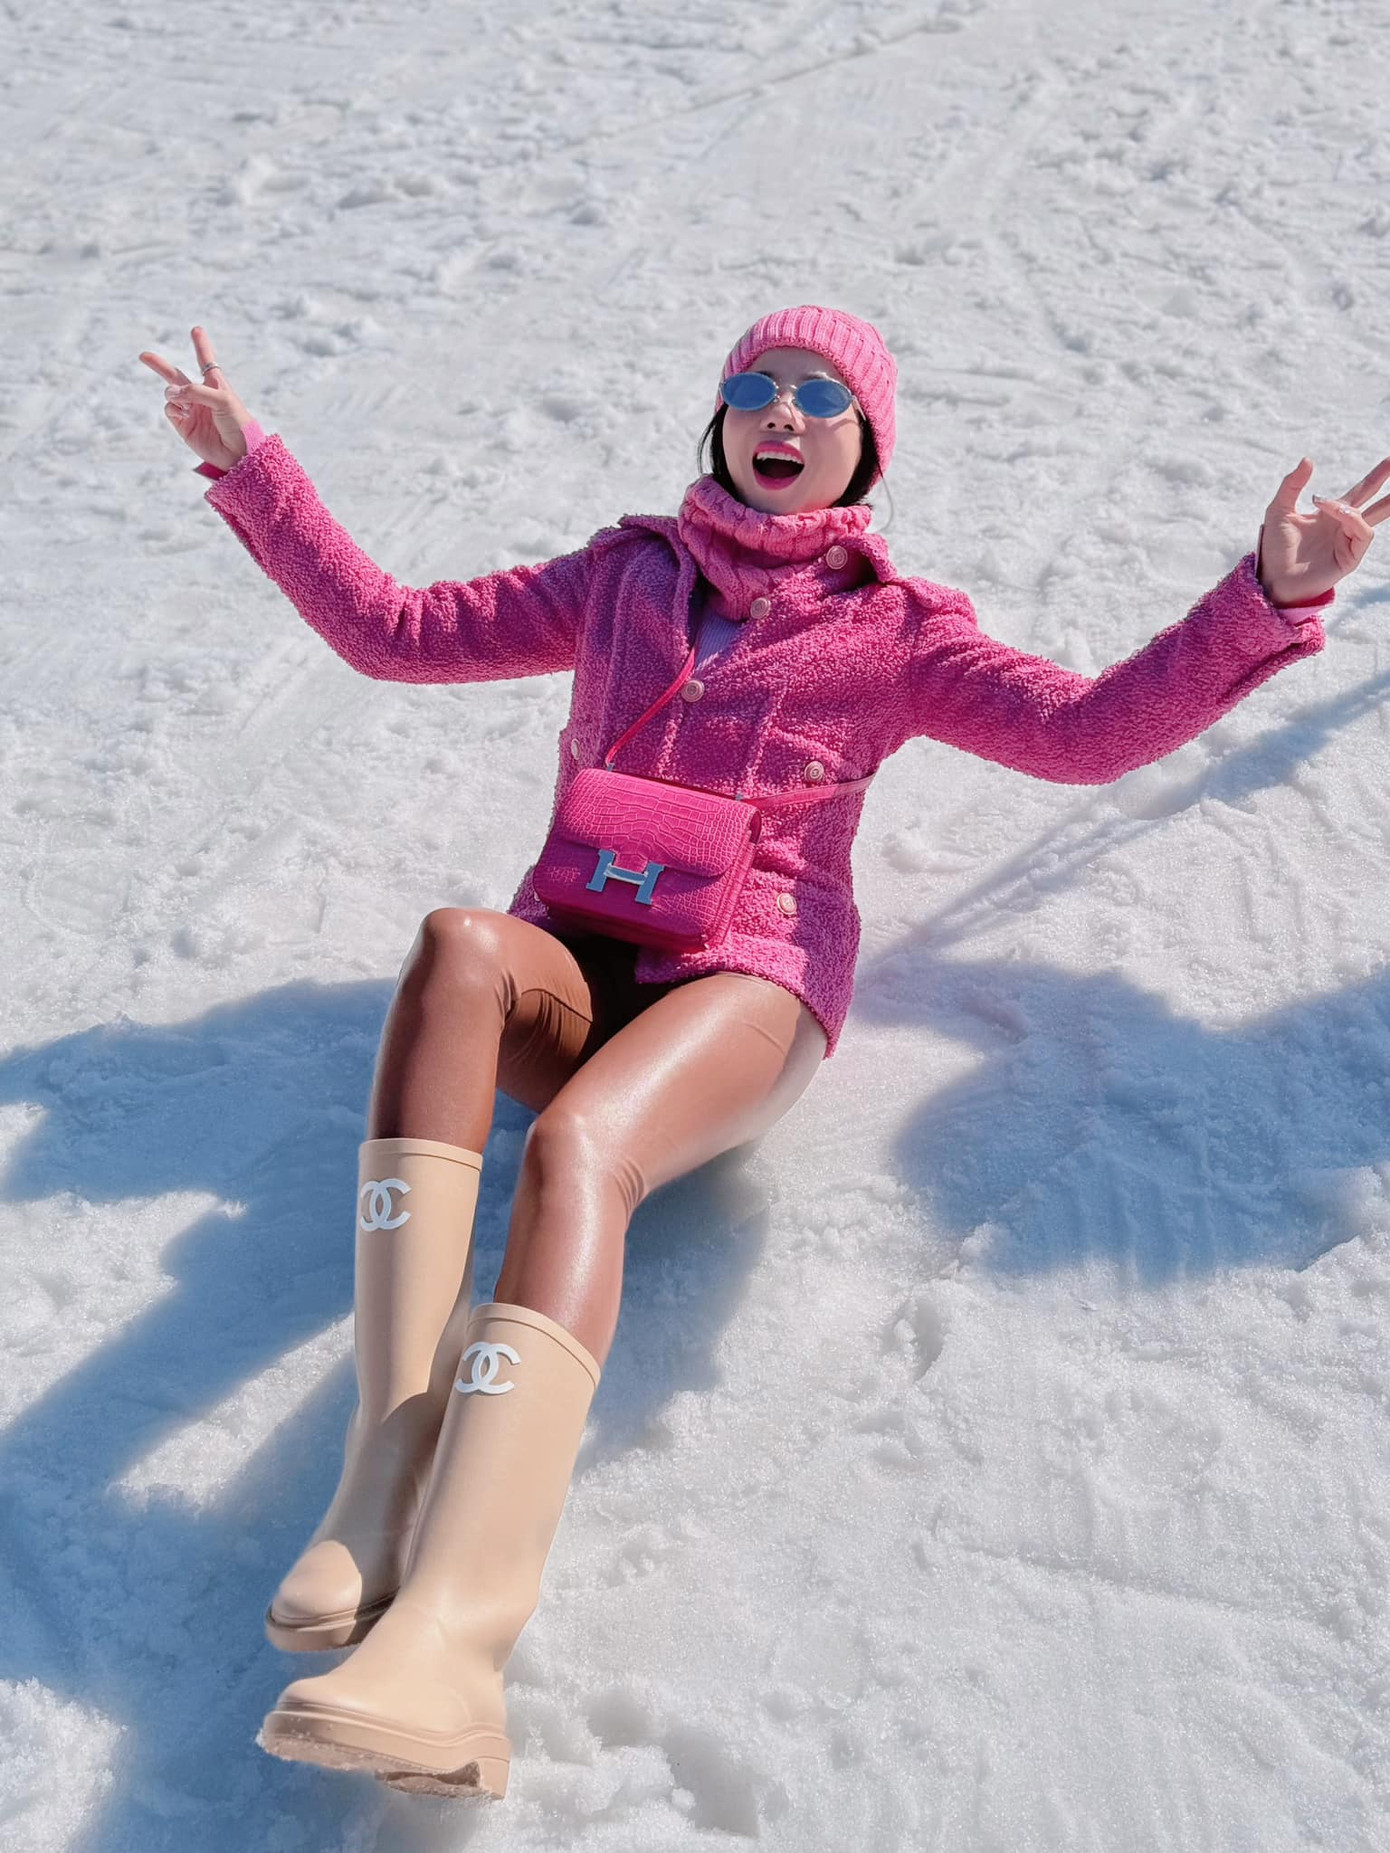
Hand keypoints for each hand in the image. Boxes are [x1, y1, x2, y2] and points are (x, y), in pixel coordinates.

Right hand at [137, 325, 255, 470]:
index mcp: (215, 384)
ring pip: (170, 392)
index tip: (197, 330)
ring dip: (173, 393)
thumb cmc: (238, 424)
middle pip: (176, 375)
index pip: (206, 361)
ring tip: (185, 404)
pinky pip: (170, 409)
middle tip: (143, 356)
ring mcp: (190, 410)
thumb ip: (196, 391)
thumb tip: (172, 393)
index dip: (201, 345)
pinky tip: (184, 413)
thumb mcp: (222, 399)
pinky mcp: (183, 425)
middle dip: (159, 366)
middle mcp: (201, 395)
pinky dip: (173, 407)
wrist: (240, 455)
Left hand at [1256, 457, 1386, 604]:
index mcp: (1331, 513)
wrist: (1272, 577)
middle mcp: (1343, 526)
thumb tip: (1308, 459)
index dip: (1376, 476)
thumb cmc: (1275, 547)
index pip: (1360, 491)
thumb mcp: (1279, 510)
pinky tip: (1341, 516)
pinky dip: (1355, 522)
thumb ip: (1292, 485)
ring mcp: (1348, 542)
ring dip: (1355, 509)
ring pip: (1372, 518)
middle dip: (1386, 486)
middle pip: (1375, 503)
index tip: (1389, 460)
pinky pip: (1364, 534)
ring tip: (1337, 508)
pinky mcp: (1350, 558)